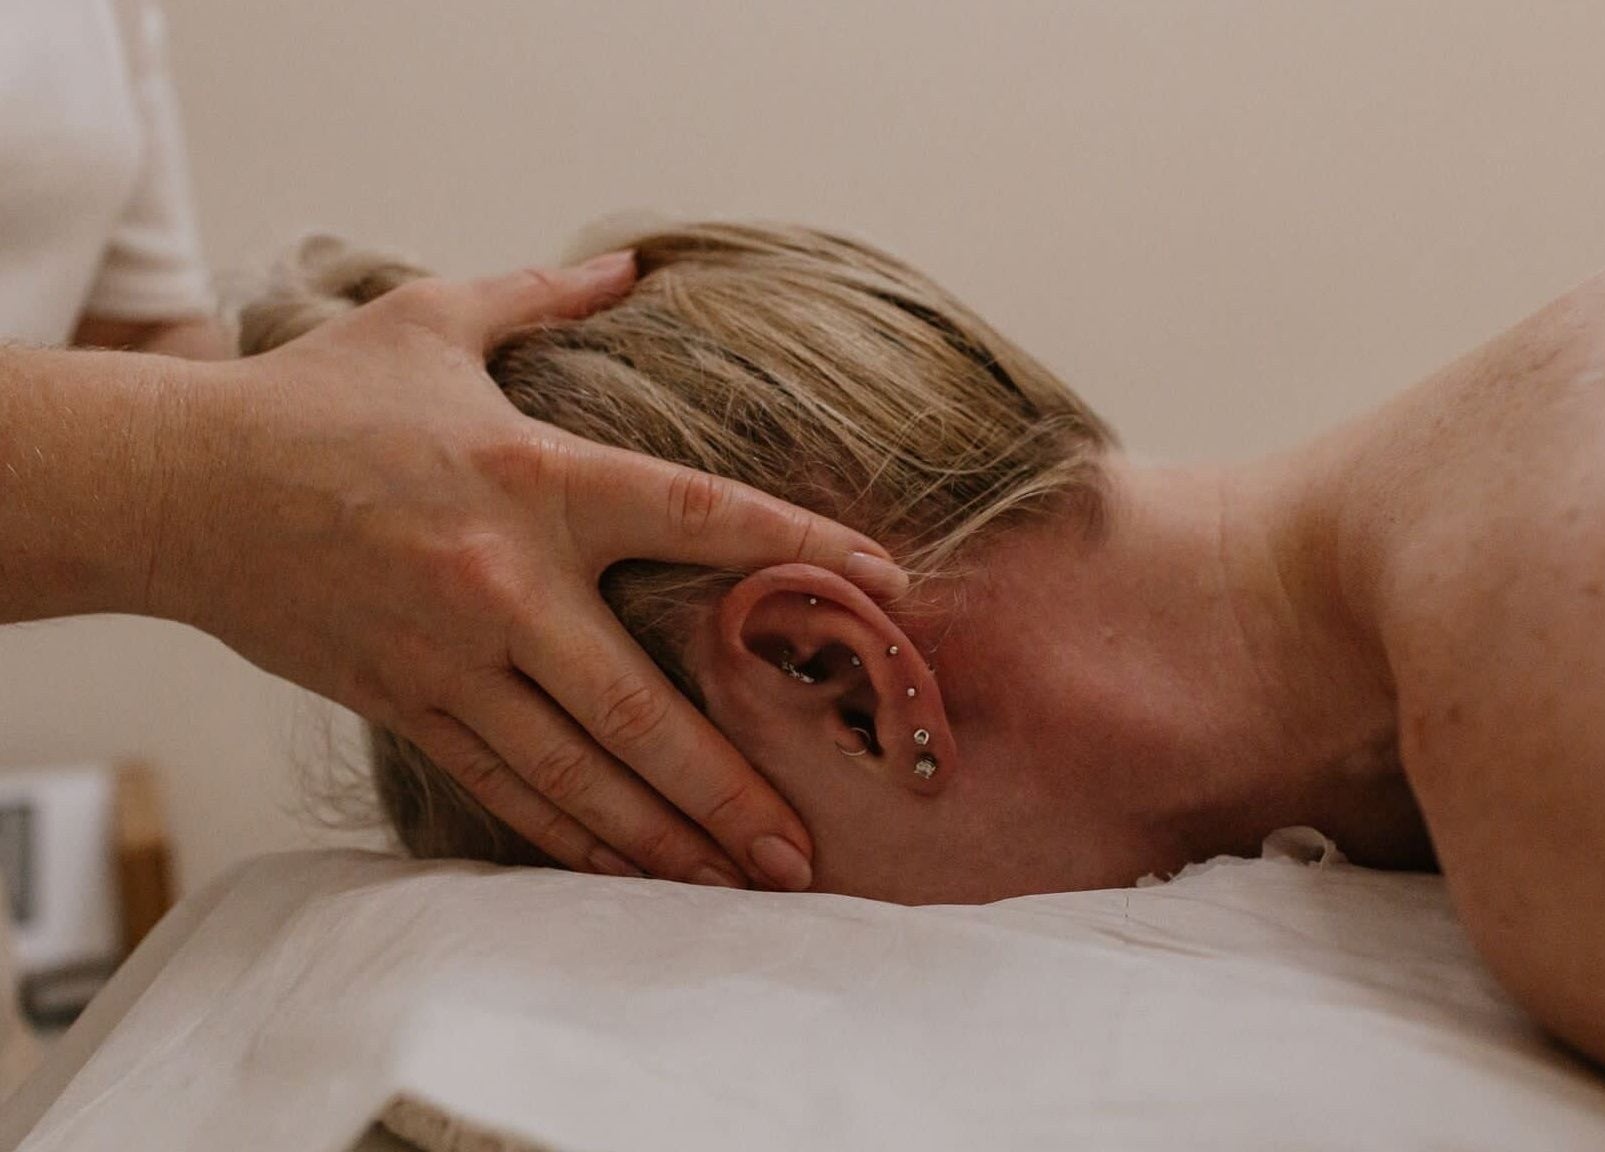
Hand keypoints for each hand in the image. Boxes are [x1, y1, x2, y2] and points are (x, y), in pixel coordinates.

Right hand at [153, 253, 905, 889]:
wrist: (183, 487)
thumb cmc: (317, 399)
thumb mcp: (435, 320)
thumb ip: (544, 294)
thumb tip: (633, 262)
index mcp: (536, 478)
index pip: (701, 513)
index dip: (801, 548)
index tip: (886, 587)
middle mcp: (507, 584)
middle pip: (644, 708)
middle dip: (732, 789)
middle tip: (805, 852)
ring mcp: (453, 660)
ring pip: (577, 776)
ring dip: (661, 839)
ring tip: (735, 887)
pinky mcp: (406, 704)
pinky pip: (502, 787)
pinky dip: (568, 837)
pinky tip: (623, 874)